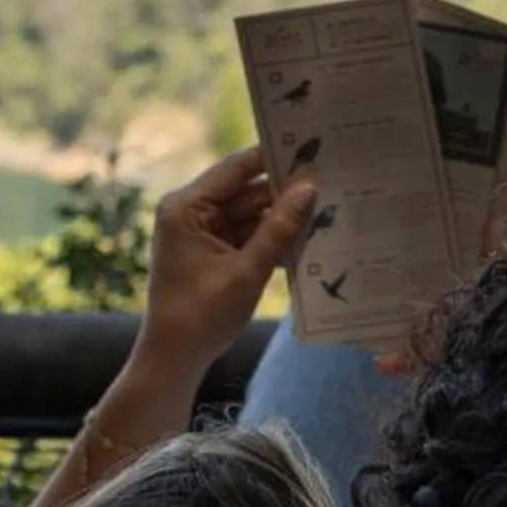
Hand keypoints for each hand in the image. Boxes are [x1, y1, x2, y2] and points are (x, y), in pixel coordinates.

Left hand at [134, 146, 317, 382]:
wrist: (174, 358)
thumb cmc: (202, 316)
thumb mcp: (247, 271)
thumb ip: (279, 228)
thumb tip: (309, 188)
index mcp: (187, 207)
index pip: (236, 168)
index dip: (273, 158)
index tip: (311, 148)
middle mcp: (191, 211)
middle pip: (246, 190)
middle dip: (284, 192)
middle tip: (331, 182)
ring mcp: (202, 231)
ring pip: (251, 213)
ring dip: (282, 217)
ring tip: (327, 208)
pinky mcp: (212, 250)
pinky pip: (247, 233)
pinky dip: (271, 237)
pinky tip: (307, 237)